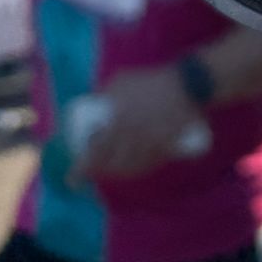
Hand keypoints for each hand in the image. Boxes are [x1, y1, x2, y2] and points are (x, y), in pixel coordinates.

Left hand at [72, 67, 196, 181]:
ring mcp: (150, 146)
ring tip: (111, 165)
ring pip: (130, 168)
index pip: (96, 154)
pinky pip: (147, 165)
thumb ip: (105, 95)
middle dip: (100, 169)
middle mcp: (133, 139)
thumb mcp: (122, 81)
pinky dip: (137, 168)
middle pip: (112, 165)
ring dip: (118, 170)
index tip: (72, 180)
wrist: (189, 85)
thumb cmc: (152, 82)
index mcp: (119, 123)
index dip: (82, 170)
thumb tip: (93, 105)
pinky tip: (132, 164)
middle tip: (93, 168)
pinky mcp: (165, 149)